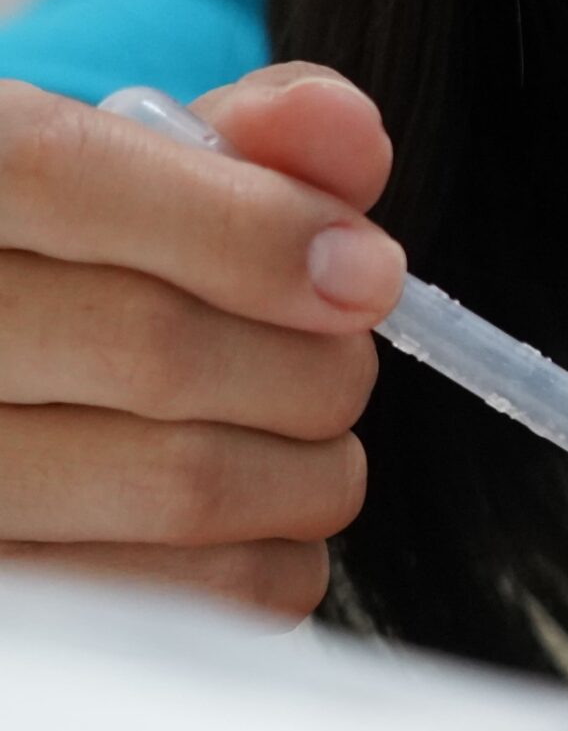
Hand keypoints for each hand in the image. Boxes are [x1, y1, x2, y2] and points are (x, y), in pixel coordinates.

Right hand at [0, 66, 400, 624]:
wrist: (11, 395)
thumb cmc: (65, 280)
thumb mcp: (121, 177)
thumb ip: (239, 146)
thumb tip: (345, 131)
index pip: (59, 174)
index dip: (245, 226)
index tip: (368, 273)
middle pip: (152, 345)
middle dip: (310, 359)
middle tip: (338, 361)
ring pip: (185, 485)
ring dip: (309, 468)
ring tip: (303, 441)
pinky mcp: (7, 598)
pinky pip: (188, 600)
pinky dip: (272, 559)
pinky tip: (254, 521)